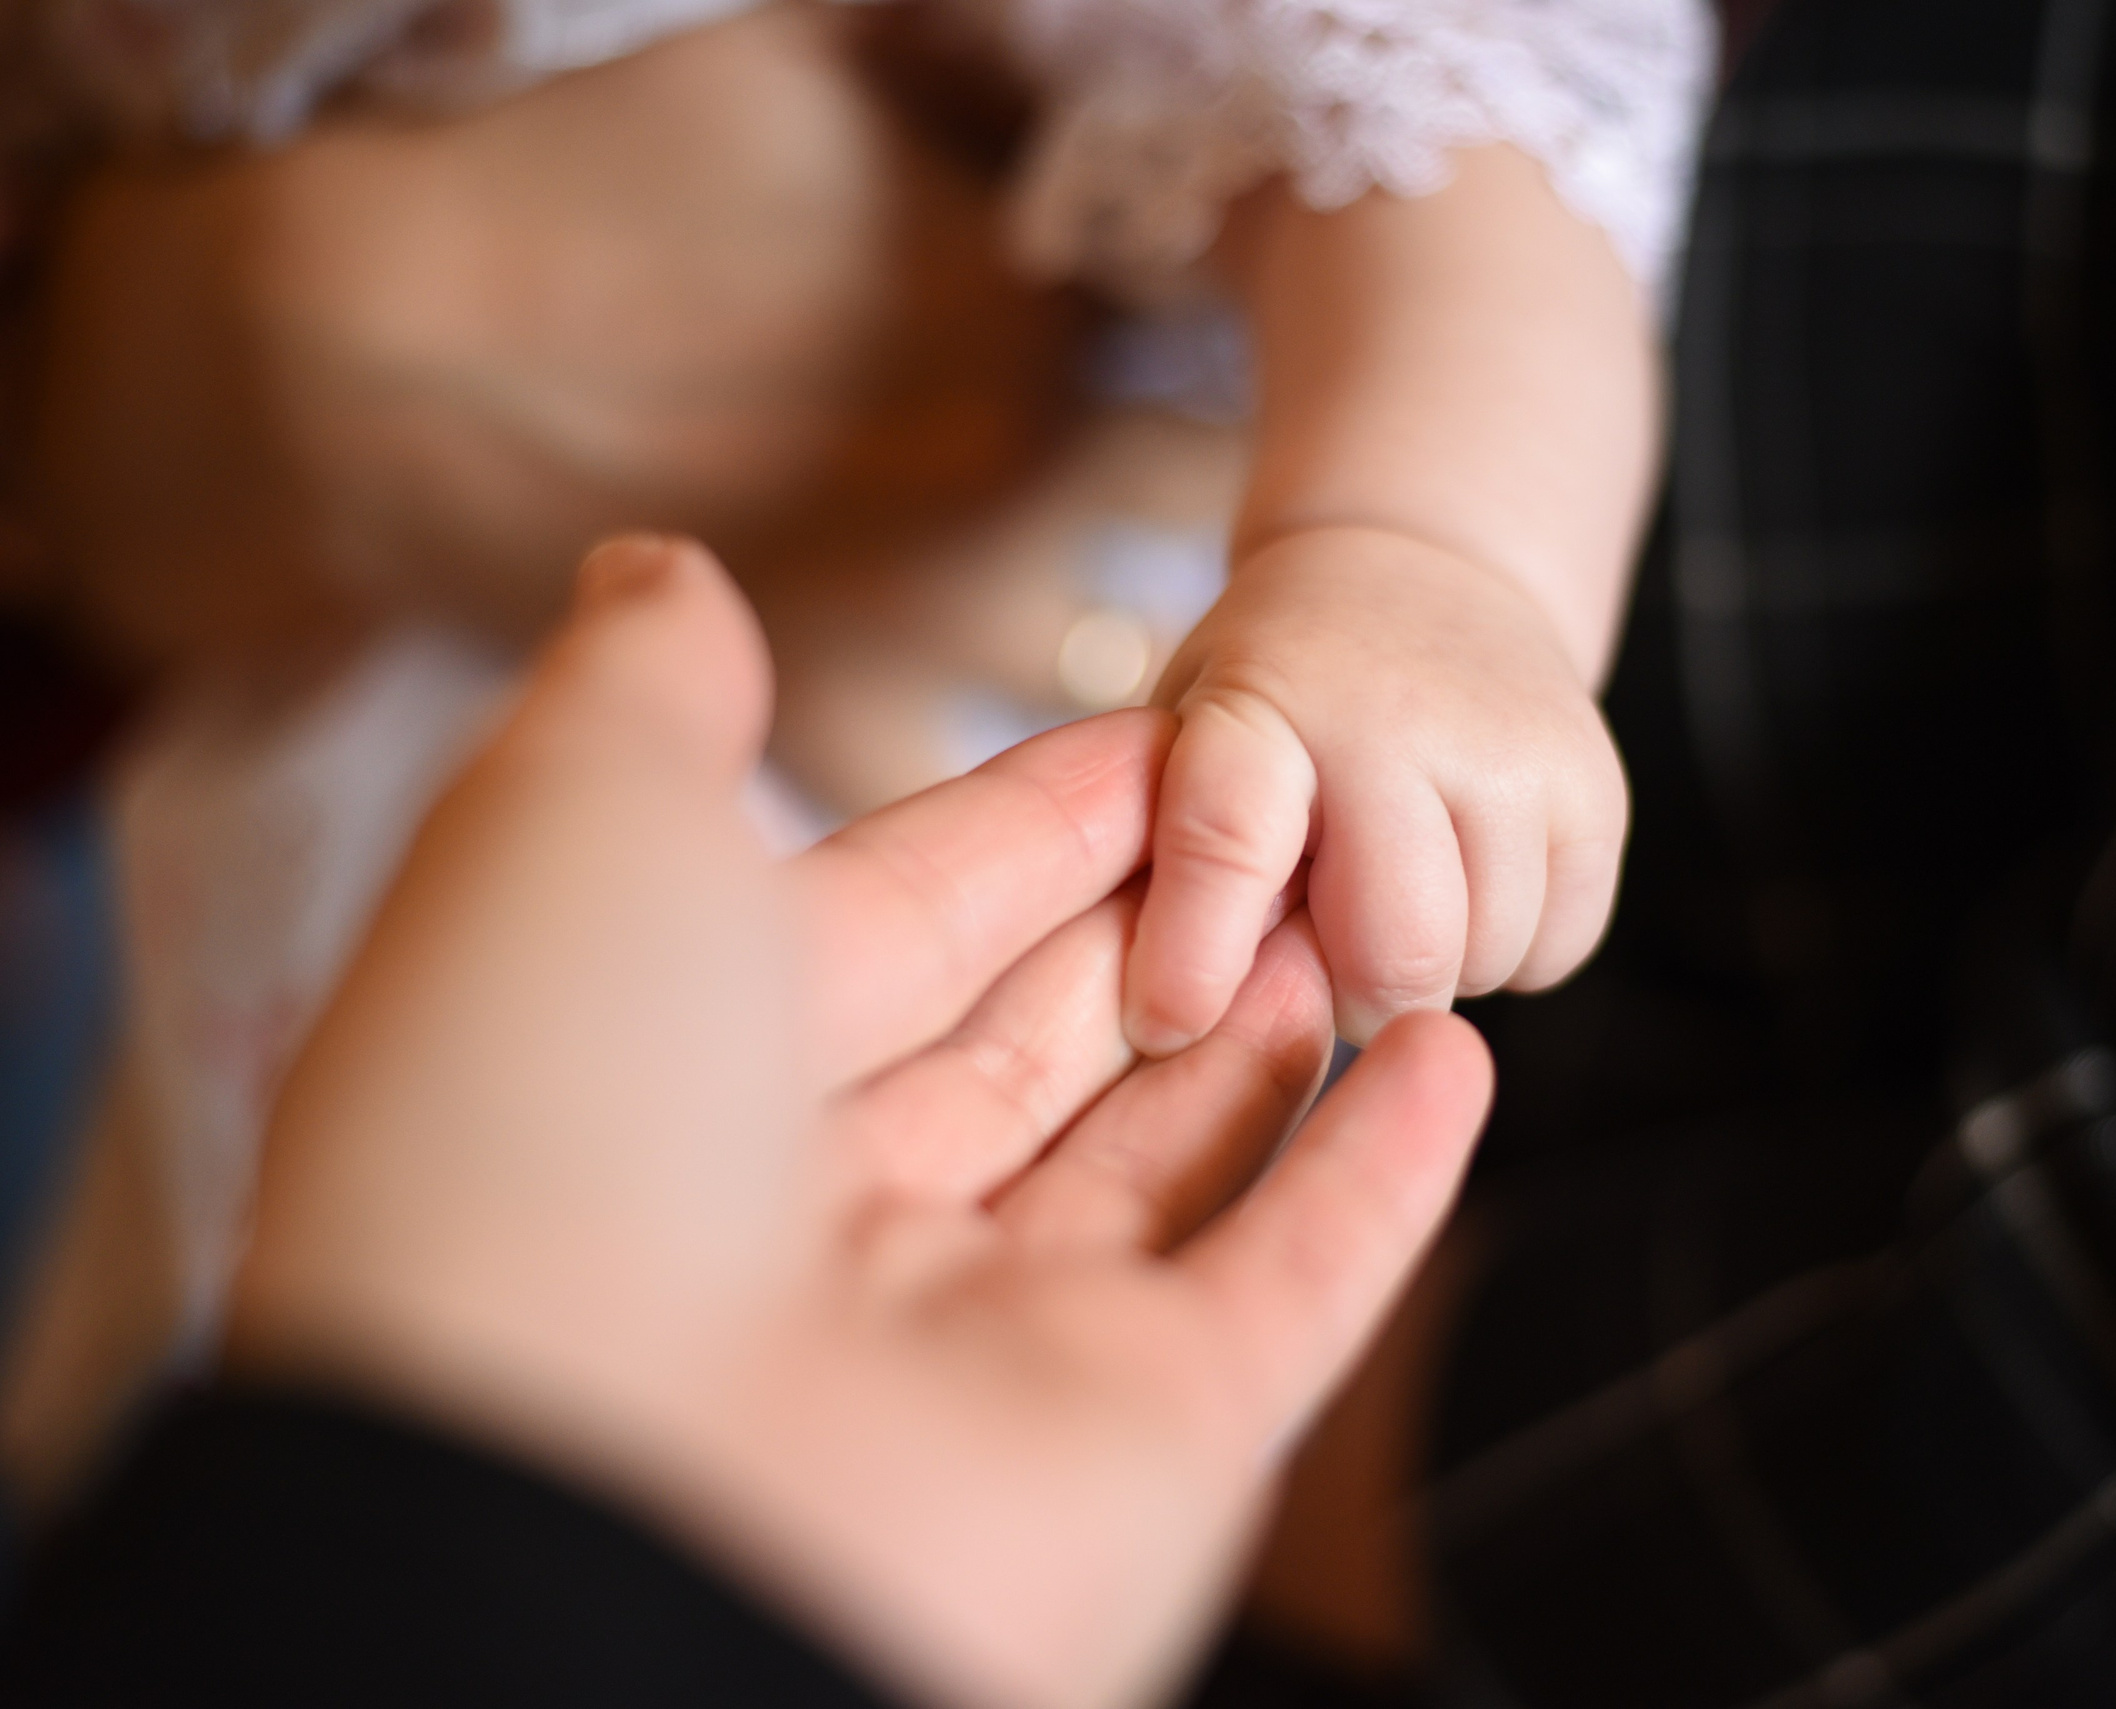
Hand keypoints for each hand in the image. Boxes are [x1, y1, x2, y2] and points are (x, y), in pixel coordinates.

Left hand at [230, 536, 1492, 1708]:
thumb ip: (641, 696)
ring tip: (1372, 917)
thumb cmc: (545, 1133)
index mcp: (697, 1091)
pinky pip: (1293, 1285)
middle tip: (1294, 813)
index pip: (909, 919)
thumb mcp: (568, 833)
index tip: (1170, 729)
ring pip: (1169, 1162)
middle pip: (1044, 1040)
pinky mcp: (1149, 1447)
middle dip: (1164, 920)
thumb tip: (659, 568)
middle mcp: (841, 1232)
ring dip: (1273, 1036)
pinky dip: (1382, 1177)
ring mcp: (1001, 1351)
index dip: (1039, 821)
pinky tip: (1452, 1065)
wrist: (588, 1505)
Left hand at [1125, 524, 1627, 1050]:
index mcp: (1264, 704)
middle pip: (1396, 951)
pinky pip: (1557, 951)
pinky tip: (1468, 882)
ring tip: (1396, 895)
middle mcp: (1399, 719)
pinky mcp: (1597, 788)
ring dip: (1434, 971)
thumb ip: (1168, 854)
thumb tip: (1171, 1017)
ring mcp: (1515, 752)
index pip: (1224, 839)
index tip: (1169, 1028)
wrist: (1431, 576)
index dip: (1193, 956)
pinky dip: (1511, 953)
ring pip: (1484, 962)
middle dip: (1357, 999)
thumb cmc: (1278, 699)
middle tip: (1331, 964)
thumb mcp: (1187, 732)